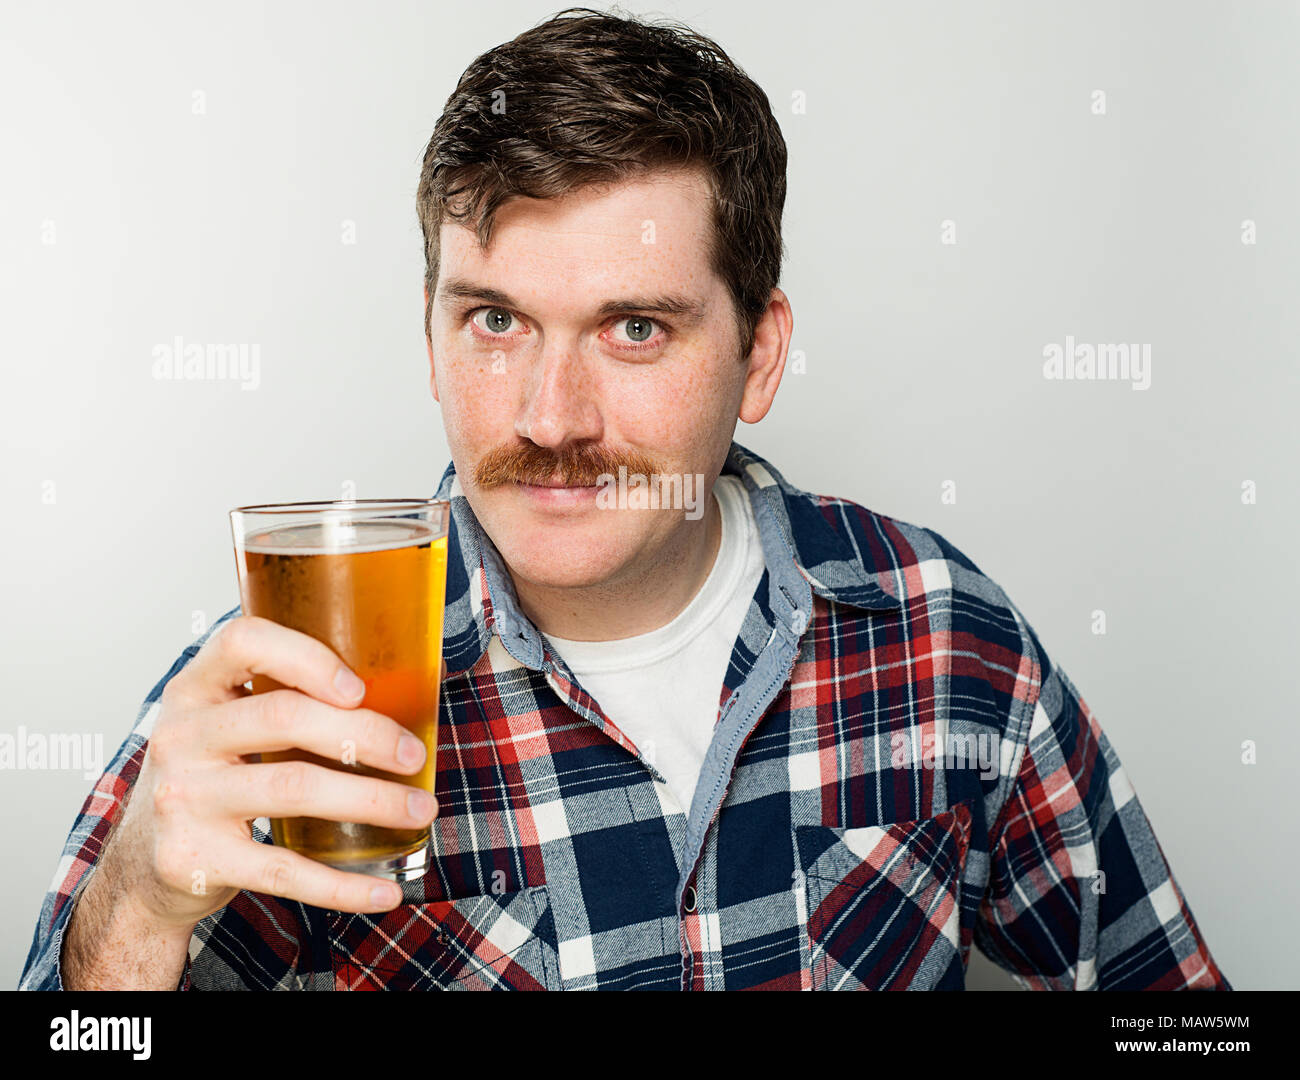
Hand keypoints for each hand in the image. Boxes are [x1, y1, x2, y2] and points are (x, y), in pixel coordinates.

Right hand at [101, 615, 438, 934]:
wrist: (142, 864)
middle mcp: (182, 736)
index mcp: (196, 688)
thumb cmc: (213, 776)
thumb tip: (419, 678)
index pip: (243, 642)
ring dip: (372, 801)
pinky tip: (384, 890)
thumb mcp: (227, 722)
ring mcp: (184, 799)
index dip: (305, 657)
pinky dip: (342, 884)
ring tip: (420, 809)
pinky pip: (282, 870)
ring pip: (294, 788)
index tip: (359, 687)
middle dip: (365, 734)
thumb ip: (292, 695)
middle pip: (284, 716)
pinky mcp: (196, 860)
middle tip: (414, 755)